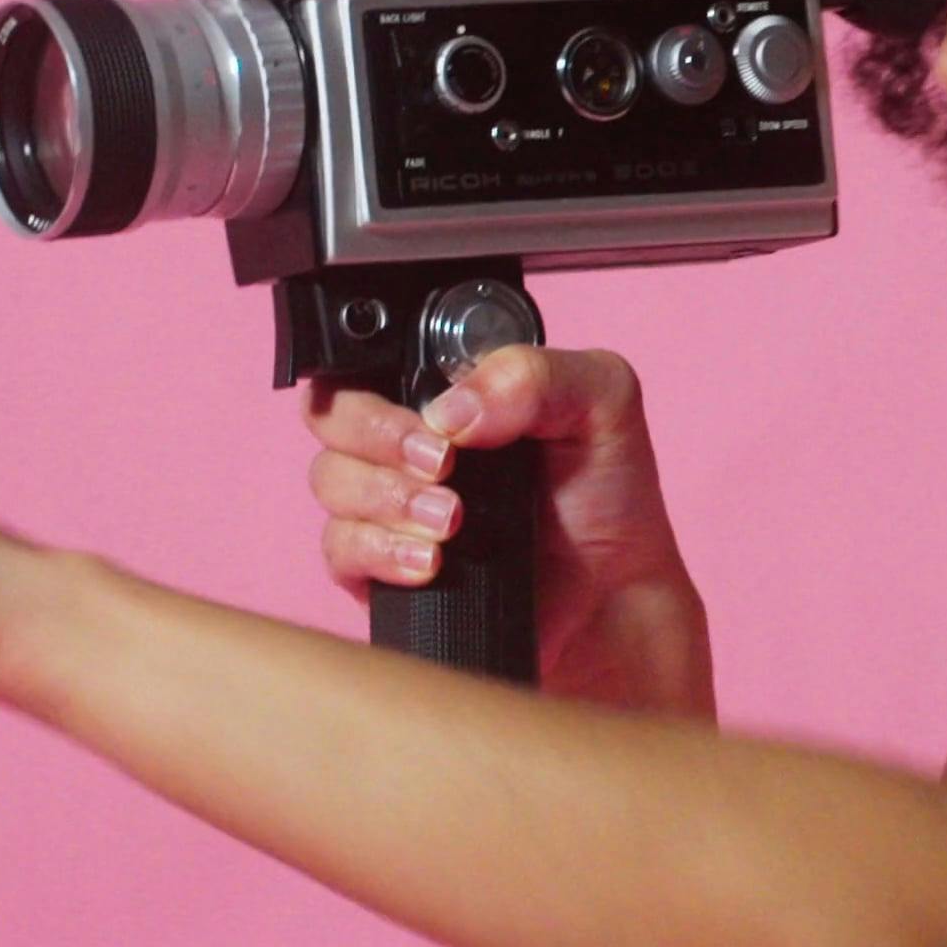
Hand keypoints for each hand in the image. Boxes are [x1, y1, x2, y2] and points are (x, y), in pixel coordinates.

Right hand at [303, 343, 716, 718]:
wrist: (615, 591)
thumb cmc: (607, 490)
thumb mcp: (601, 400)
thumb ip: (534, 375)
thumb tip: (452, 409)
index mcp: (450, 383)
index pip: (373, 356)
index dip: (382, 377)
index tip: (441, 419)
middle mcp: (409, 436)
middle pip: (332, 413)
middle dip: (378, 436)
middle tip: (443, 463)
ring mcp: (390, 499)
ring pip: (331, 479)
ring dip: (385, 498)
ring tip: (453, 520)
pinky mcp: (381, 563)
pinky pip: (339, 549)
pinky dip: (378, 551)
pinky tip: (428, 563)